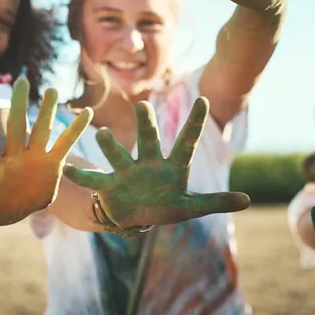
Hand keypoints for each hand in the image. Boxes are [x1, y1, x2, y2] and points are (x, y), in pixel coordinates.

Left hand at [0, 77, 91, 225]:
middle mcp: (15, 156)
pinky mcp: (53, 163)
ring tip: (51, 90)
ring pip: (41, 130)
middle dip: (19, 105)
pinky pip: (65, 144)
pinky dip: (76, 129)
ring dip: (47, 111)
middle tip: (21, 81)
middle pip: (17, 127)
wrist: (21, 209)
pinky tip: (86, 112)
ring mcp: (35, 157)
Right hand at [63, 97, 250, 227]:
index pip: (186, 142)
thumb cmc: (165, 206)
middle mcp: (147, 163)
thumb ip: (217, 202)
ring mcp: (126, 172)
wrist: (134, 215)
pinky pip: (93, 182)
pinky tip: (65, 171)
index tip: (203, 99)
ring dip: (109, 147)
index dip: (195, 123)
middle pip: (148, 140)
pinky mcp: (108, 187)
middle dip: (145, 124)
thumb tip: (249, 200)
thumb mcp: (191, 208)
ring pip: (117, 156)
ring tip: (102, 134)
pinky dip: (80, 178)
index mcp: (172, 167)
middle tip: (143, 107)